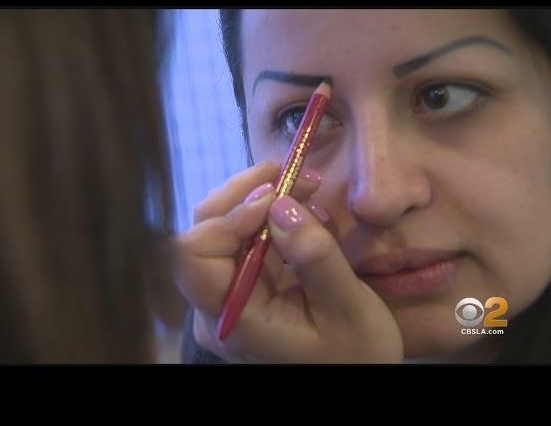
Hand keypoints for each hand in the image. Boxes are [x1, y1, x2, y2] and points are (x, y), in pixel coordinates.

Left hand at [173, 161, 402, 362]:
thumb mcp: (347, 308)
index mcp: (233, 319)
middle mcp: (217, 304)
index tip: (275, 198)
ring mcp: (228, 292)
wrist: (357, 372)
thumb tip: (281, 204)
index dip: (227, 217)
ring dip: (261, 197)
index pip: (193, 257)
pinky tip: (302, 209)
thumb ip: (314, 258)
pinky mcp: (244, 283)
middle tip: (299, 176)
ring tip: (307, 187)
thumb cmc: (355, 353)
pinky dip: (270, 213)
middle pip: (205, 231)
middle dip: (249, 194)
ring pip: (222, 226)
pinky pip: (244, 237)